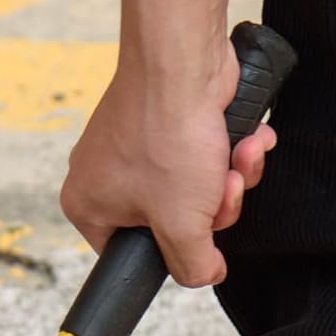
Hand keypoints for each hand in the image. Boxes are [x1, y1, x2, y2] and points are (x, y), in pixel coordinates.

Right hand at [60, 40, 275, 287]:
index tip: (197, 236)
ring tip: (238, 156)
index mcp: (88, 206)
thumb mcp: (183, 225)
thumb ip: (192, 266)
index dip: (174, 252)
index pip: (131, 256)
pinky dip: (231, 150)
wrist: (183, 61)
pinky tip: (246, 137)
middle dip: (214, 208)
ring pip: (197, 190)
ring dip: (231, 178)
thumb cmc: (169, 136)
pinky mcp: (169, 124)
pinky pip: (205, 157)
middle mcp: (106, 176)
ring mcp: (138, 147)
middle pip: (174, 224)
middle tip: (221, 188)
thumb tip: (204, 274)